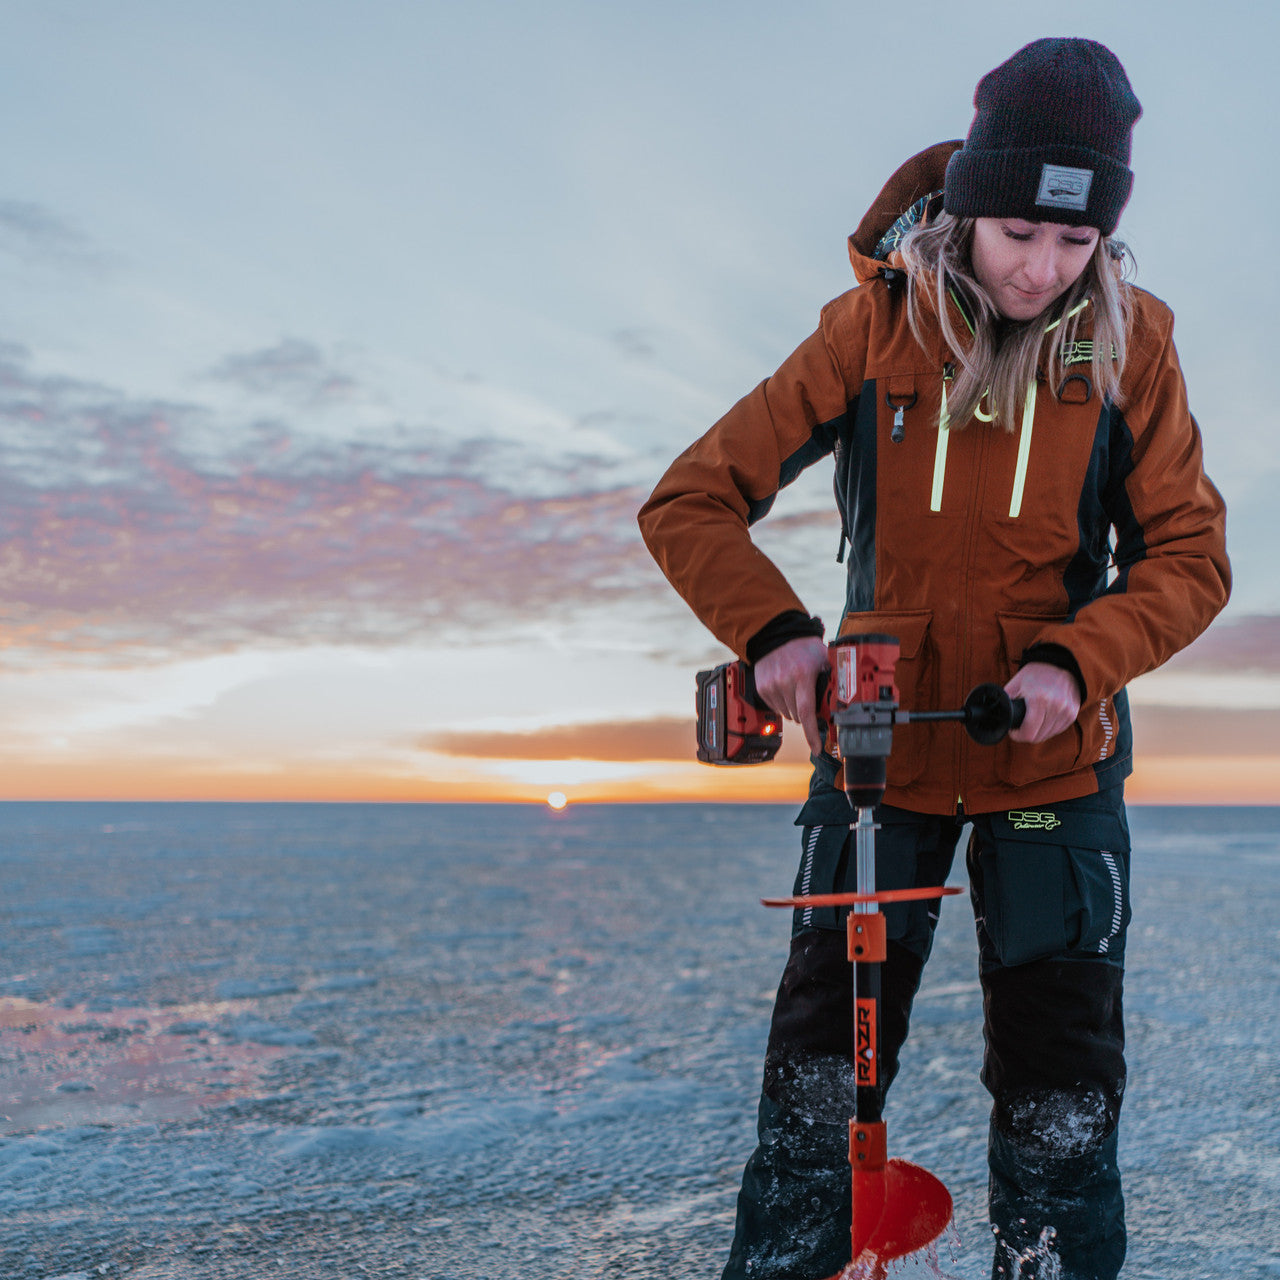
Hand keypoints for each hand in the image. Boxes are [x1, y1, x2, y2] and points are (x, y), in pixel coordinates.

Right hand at [753, 636, 829, 756]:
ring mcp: (770, 686)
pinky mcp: (762, 688)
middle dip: (807, 714)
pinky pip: (776, 708)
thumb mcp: (824, 658)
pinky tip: (786, 688)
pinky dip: (783, 703)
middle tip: (811, 698)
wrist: (776, 635)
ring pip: (787, 715)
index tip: (817, 749)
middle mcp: (783, 682)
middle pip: (799, 717)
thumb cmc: (804, 647)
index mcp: (802, 676)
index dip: (812, 734)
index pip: (807, 712)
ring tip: (797, 689)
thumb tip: (850, 698)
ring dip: (794, 709)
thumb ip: (836, 677)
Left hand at [1005, 662, 1081, 744]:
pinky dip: (1048, 728)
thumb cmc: (1035, 673)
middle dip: (1026, 734)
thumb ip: (1006, 701)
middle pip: (1038, 737)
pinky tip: (1043, 719)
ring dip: (1038, 732)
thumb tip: (998, 715)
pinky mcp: (1072, 714)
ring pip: (1048, 735)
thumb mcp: (1016, 683)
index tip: (1013, 731)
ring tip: (1031, 721)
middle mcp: (1056, 707)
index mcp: (1039, 700)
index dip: (1017, 736)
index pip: (1029, 733)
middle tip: (1020, 726)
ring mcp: (1067, 711)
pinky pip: (1057, 730)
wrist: (1060, 663)